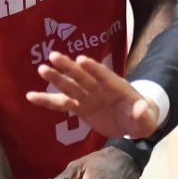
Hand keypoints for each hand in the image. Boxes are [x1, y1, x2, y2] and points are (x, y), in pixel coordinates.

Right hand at [26, 52, 158, 138]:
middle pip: (83, 76)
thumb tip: (140, 109)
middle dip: (70, 67)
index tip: (81, 59)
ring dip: (57, 78)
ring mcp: (88, 97)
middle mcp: (100, 88)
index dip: (94, 68)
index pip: (104, 76)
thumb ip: (143, 114)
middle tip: (54, 56)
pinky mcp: (80, 107)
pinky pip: (62, 104)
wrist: (133, 122)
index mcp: (117, 87)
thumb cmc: (142, 117)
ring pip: (70, 87)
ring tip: (42, 69)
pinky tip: (31, 96)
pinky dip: (47, 101)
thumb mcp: (146, 120)